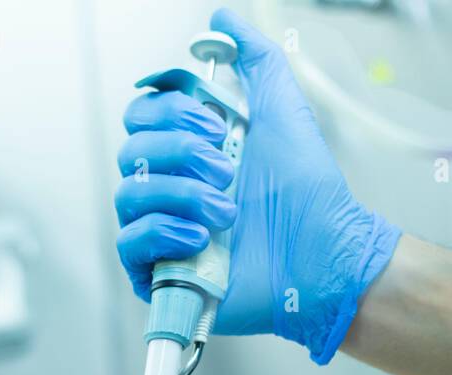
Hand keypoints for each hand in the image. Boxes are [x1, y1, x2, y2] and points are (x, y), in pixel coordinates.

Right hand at [115, 7, 400, 364]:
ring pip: (129, 195)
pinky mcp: (161, 272)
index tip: (213, 122)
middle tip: (226, 168)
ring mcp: (163, 231)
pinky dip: (161, 232)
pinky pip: (129, 244)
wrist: (323, 250)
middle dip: (180, 152)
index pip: (141, 115)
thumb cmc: (306, 188)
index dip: (169, 111)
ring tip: (228, 210)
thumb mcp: (280, 105)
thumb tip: (222, 16)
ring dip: (181, 194)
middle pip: (131, 151)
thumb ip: (252, 56)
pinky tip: (200, 237)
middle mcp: (170, 187)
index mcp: (188, 148)